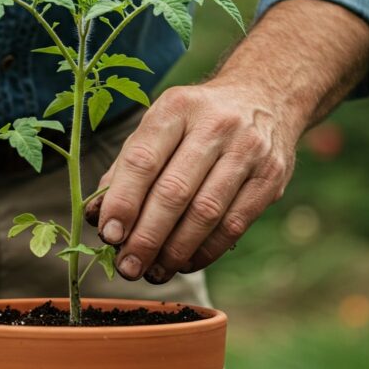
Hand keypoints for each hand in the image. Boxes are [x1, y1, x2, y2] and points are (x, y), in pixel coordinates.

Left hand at [85, 80, 300, 283]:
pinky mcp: (271, 177)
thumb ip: (126, 168)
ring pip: (206, 213)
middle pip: (174, 191)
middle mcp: (215, 124)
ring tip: (153, 272)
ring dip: (175, 251)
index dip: (123, 201)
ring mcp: (248, 150)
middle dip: (146, 236)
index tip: (109, 234)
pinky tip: (185, 263)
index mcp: (177, 107)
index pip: (143, 159)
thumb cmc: (196, 121)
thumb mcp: (159, 126)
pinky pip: (234, 224)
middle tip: (127, 267)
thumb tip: (97, 216)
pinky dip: (206, 250)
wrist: (264, 97)